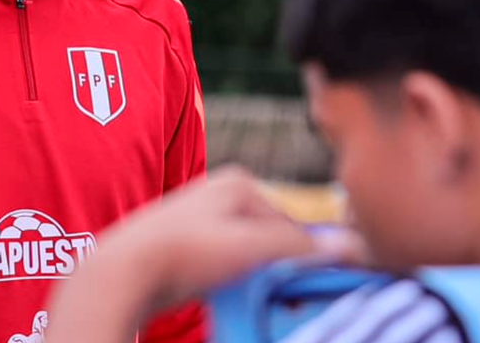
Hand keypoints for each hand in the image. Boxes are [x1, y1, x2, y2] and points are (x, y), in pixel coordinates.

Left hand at [46, 167, 363, 342]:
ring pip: (247, 253)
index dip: (304, 259)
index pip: (294, 224)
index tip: (309, 288)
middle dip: (277, 267)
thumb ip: (300, 246)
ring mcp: (201, 217)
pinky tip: (225, 293)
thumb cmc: (185, 251)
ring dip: (255, 277)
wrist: (124, 271)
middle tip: (279, 297)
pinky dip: (232, 279)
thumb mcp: (251, 247)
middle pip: (270, 238)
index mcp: (240, 182)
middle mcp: (220, 193)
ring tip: (250, 296)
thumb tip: (355, 246)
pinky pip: (225, 263)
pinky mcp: (185, 242)